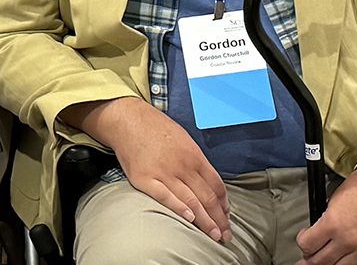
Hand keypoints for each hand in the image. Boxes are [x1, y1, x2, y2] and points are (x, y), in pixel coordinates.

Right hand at [64, 98, 230, 242]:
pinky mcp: (144, 179)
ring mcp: (163, 173)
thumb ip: (197, 161)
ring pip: (191, 201)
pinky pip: (165, 197)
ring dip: (205, 221)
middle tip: (226, 235)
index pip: (216, 185)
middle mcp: (182, 165)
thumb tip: (210, 183)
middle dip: (219, 219)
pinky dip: (179, 209)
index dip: (224, 204)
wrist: (129, 120)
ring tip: (214, 236)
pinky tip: (189, 220)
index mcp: (194, 155)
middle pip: (207, 197)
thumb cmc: (156, 129)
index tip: (227, 216)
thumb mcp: (184, 139)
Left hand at [295, 162, 356, 264]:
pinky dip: (348, 263)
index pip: (308, 244)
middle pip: (321, 261)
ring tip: (322, 260)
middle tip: (306, 257)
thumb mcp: (335, 198)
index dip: (302, 242)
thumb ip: (325, 219)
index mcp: (334, 222)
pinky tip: (342, 259)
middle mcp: (349, 239)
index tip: (304, 238)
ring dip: (329, 264)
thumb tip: (316, 232)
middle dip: (310, 259)